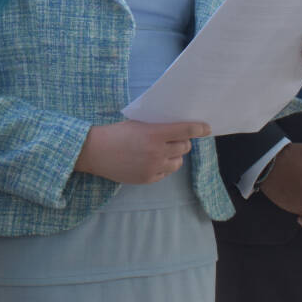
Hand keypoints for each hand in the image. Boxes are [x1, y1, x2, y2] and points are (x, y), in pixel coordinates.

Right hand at [75, 120, 209, 184]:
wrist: (95, 152)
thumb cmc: (115, 133)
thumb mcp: (137, 123)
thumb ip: (158, 126)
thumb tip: (179, 128)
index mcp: (154, 133)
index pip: (185, 130)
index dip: (199, 128)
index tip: (207, 128)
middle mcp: (156, 151)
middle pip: (184, 147)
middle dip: (183, 141)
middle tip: (176, 138)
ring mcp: (153, 167)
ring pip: (178, 162)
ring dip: (174, 155)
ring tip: (162, 151)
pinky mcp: (148, 179)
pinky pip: (165, 173)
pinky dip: (163, 167)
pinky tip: (151, 160)